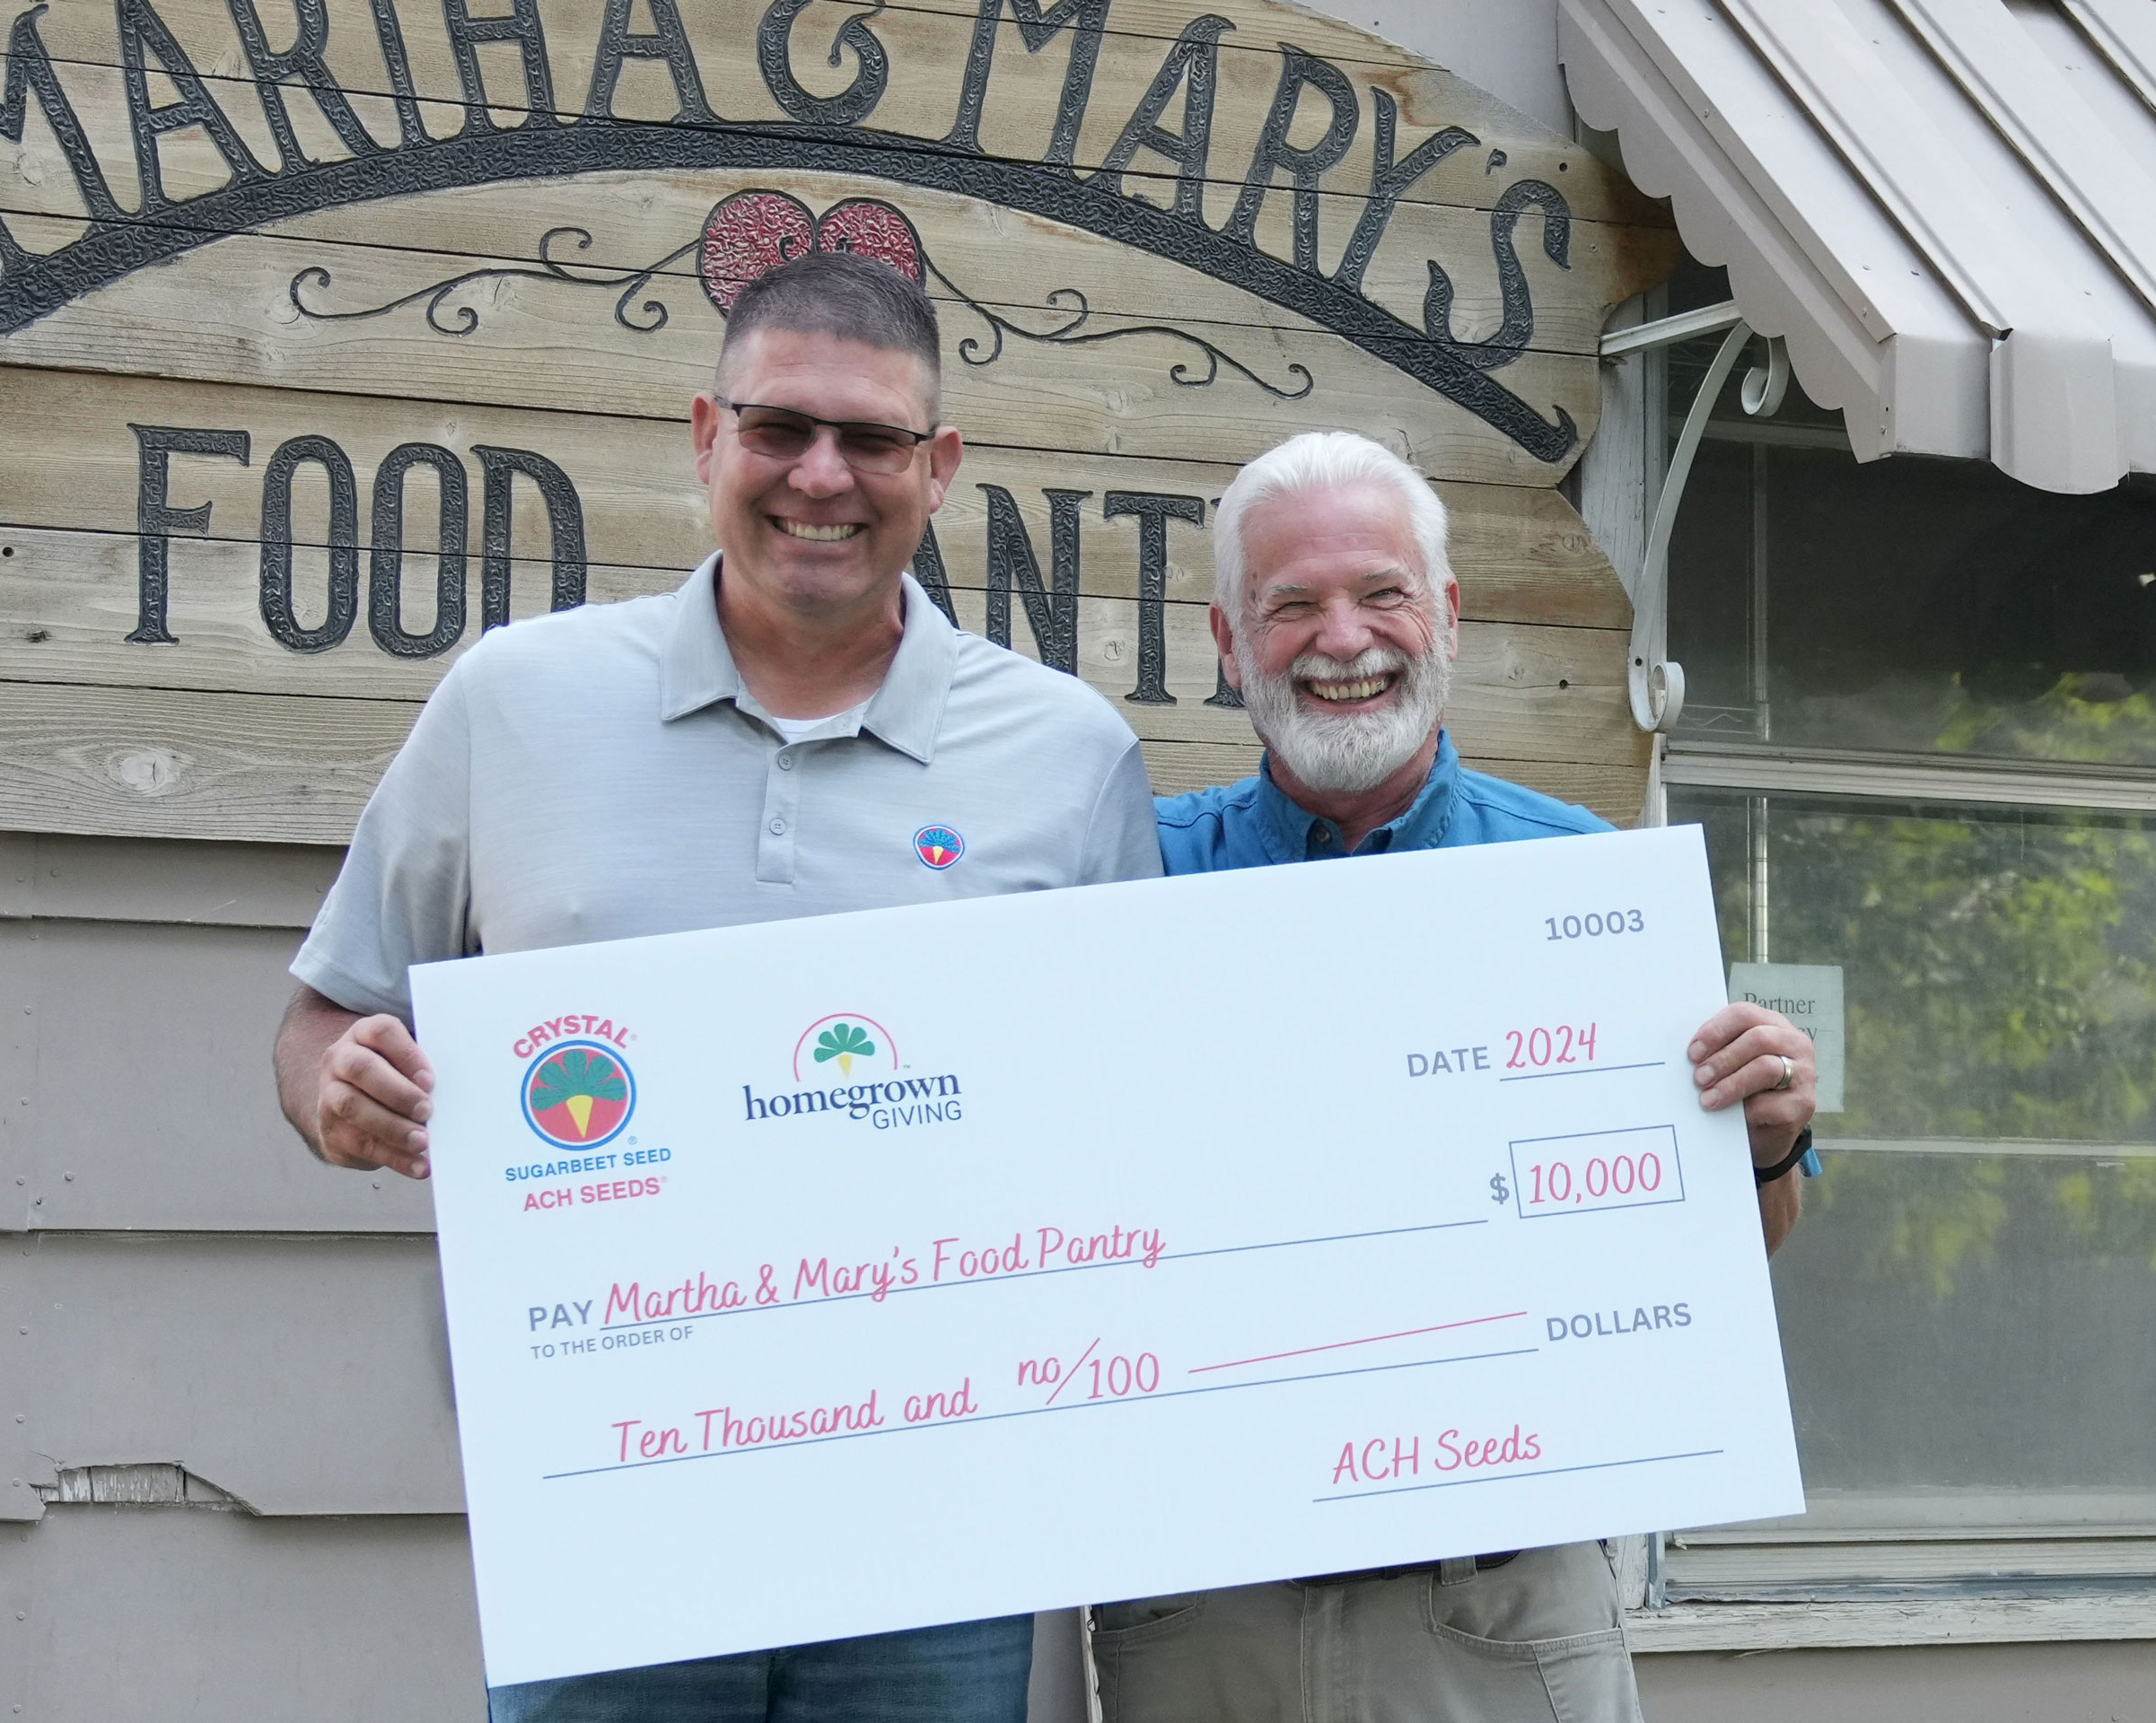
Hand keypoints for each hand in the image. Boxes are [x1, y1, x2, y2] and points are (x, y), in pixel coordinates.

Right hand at [313, 1013, 435, 1178]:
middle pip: (361, 1068)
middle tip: (427, 1110)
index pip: (381, 1031)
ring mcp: (330, 1094)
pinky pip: (361, 1144)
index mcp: (363, 1035)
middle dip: (397, 1091)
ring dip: (393, 1127)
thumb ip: (422, 1069)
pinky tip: (418, 1165)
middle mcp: (340, 1060)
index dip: (407, 1054)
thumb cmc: (391, 1077)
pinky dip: (394, 1157)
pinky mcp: (332, 1130)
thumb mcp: (403, 1063)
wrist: (349, 1108)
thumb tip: (458, 1088)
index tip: (430, 1079)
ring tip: (423, 1141)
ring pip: (354, 1107)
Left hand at [1687, 1002, 1815, 1170]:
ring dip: (1731, 1084)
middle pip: (1758, 1039)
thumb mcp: (1732, 1064)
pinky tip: (1732, 1118)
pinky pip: (1771, 1103)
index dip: (1716, 1030)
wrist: (1764, 1132)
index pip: (1744, 1014)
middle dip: (1723, 1059)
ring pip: (1766, 1068)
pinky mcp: (1804, 1103)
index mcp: (1773, 1025)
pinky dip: (1746, 1111)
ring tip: (1708, 1099)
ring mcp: (1804, 1074)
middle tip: (1699, 1078)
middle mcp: (1795, 1044)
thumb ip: (1718, 1050)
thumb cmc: (1743, 1089)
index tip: (1693, 1052)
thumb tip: (1690, 1053)